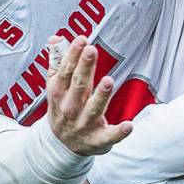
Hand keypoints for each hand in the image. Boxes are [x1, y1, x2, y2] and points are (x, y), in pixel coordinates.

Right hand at [46, 36, 132, 155]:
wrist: (60, 145)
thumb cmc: (62, 108)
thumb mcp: (55, 86)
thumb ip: (57, 62)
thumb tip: (56, 38)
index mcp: (59, 93)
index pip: (66, 71)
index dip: (73, 55)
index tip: (82, 40)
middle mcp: (71, 108)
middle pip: (79, 85)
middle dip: (85, 68)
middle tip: (91, 50)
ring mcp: (85, 124)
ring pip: (94, 108)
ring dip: (101, 95)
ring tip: (108, 80)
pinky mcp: (98, 139)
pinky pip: (110, 136)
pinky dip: (119, 132)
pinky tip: (128, 125)